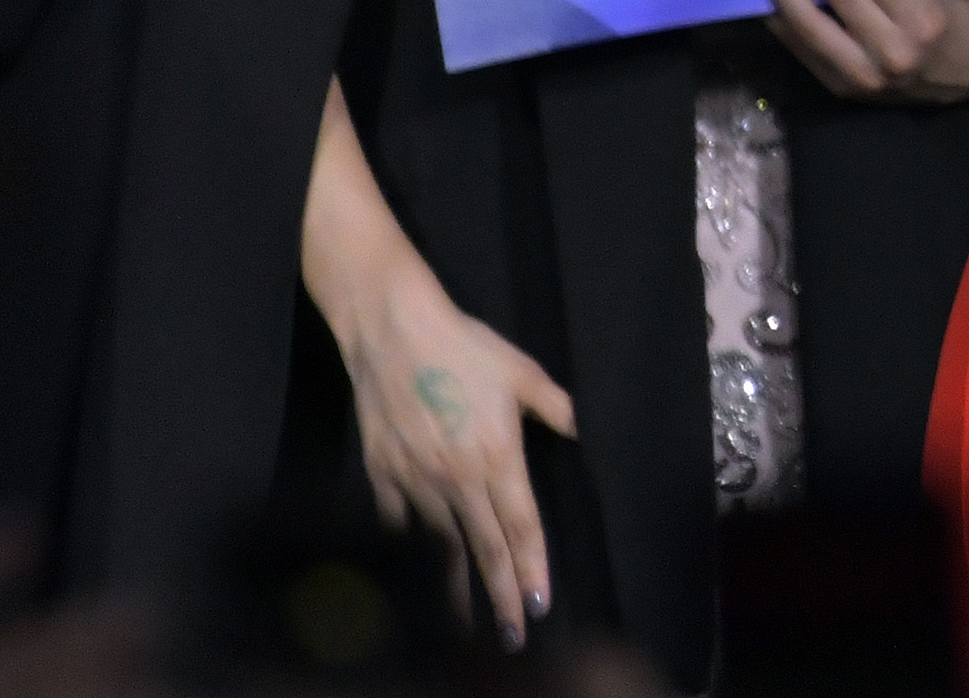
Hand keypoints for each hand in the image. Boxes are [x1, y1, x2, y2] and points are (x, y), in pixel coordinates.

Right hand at [321, 255, 579, 644]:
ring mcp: (416, 480)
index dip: (533, 568)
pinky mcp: (383, 473)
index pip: (522, 526)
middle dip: (500, 596)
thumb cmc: (467, 348)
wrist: (393, 332)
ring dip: (455, 585)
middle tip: (511, 636)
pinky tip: (418, 570)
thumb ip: (558, 409)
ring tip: (467, 621)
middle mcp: (457, 479)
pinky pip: (399, 522)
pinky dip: (411, 548)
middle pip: (484, 548)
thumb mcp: (524, 373)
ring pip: (441, 545)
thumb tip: (586, 431)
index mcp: (498, 458)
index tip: (540, 605)